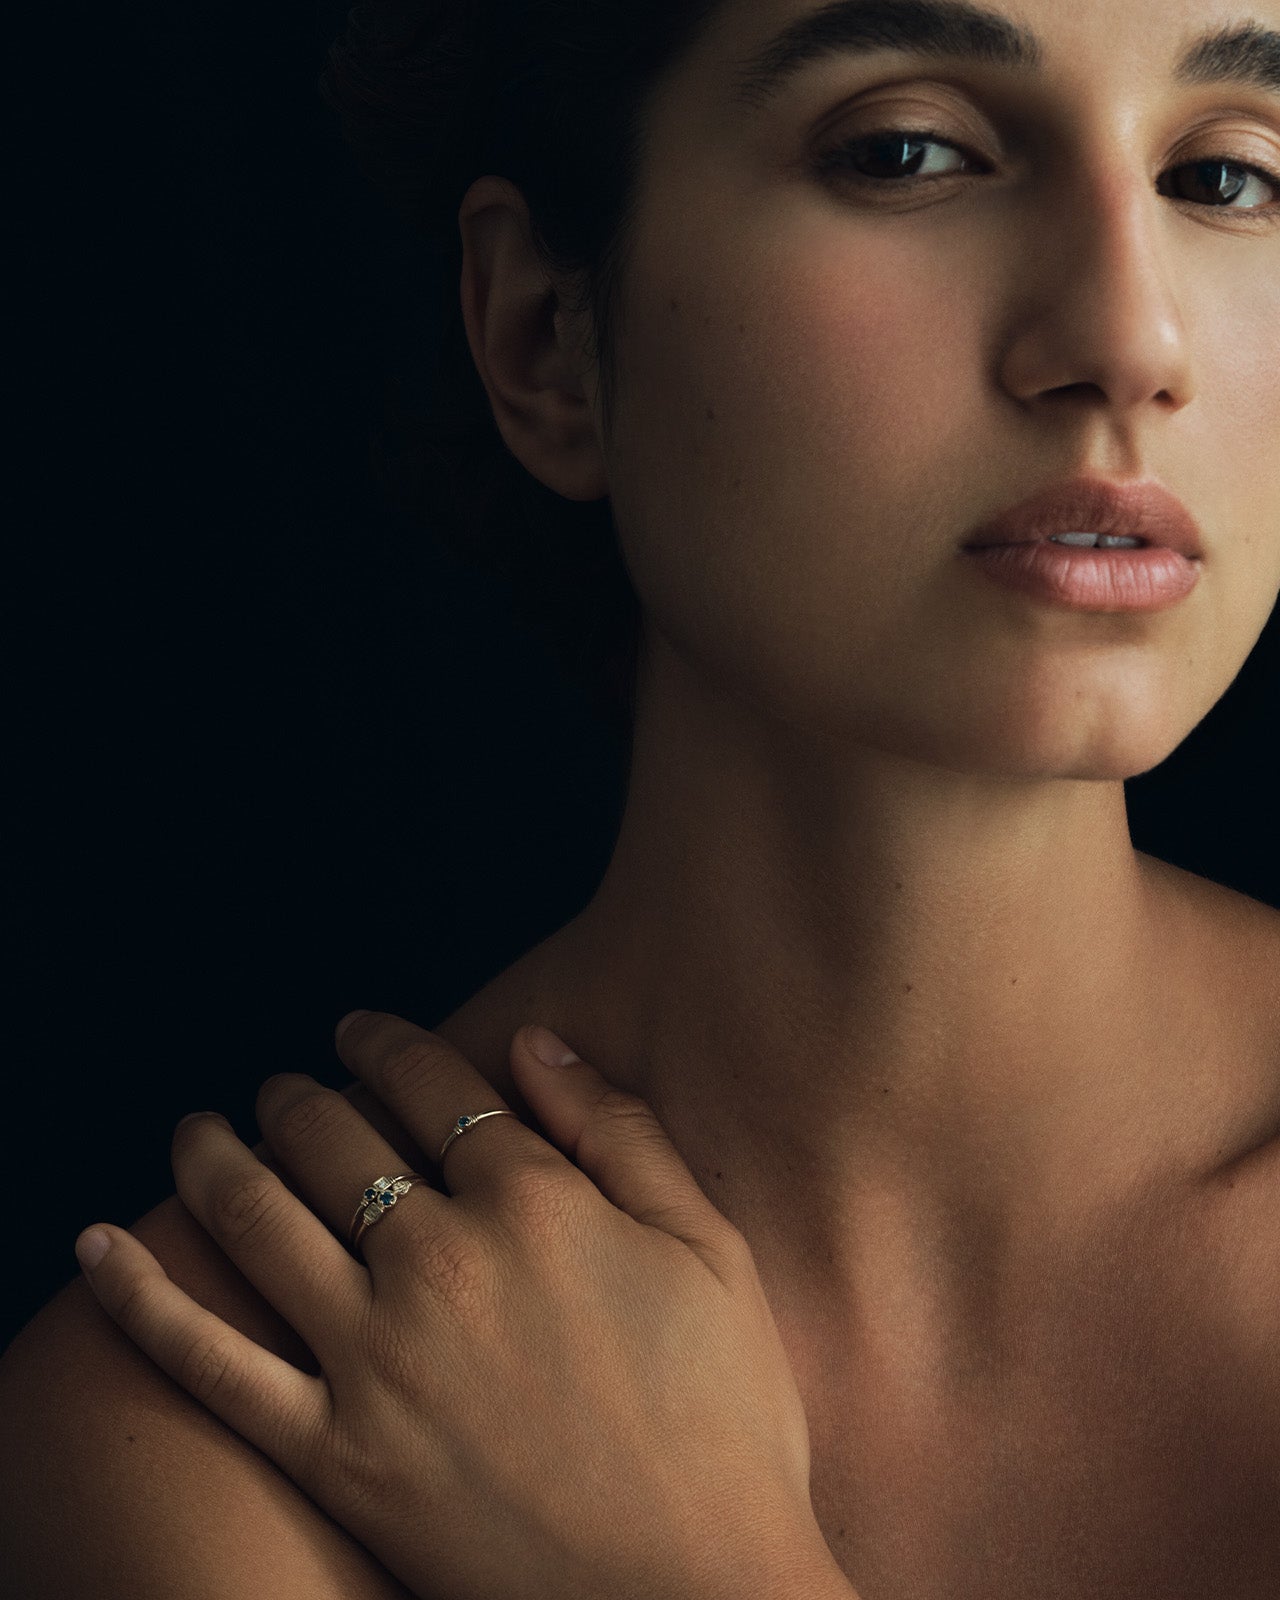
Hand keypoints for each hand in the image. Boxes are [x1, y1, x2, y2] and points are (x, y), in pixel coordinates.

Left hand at [74, 1012, 851, 1599]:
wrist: (700, 1594)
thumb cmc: (725, 1419)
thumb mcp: (710, 1250)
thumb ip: (620, 1130)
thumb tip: (535, 1042)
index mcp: (535, 1202)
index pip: (434, 1085)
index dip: (387, 1043)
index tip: (359, 1028)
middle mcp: (440, 1260)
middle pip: (336, 1139)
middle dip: (298, 1097)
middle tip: (282, 1087)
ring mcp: (376, 1357)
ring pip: (262, 1219)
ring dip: (216, 1156)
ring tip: (199, 1128)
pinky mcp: (335, 1451)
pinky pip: (211, 1363)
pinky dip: (143, 1298)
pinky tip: (99, 1246)